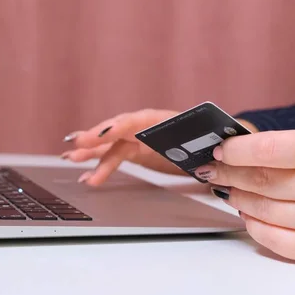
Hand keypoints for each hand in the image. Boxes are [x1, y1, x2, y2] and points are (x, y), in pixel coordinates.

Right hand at [62, 108, 259, 185]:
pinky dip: (100, 164)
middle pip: (121, 128)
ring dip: (91, 151)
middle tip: (76, 144)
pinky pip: (116, 155)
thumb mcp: (224, 142)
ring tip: (70, 158)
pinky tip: (85, 174)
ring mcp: (144, 137)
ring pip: (113, 143)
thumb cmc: (224, 140)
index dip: (123, 126)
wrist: (222, 145)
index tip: (106, 133)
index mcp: (171, 120)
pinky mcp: (139, 149)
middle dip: (98, 136)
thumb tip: (223, 148)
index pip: (143, 120)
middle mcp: (153, 125)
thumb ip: (219, 144)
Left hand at [194, 130, 294, 267]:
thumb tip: (242, 151)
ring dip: (238, 198)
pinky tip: (248, 213)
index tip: (220, 151)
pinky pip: (272, 239)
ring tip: (228, 188)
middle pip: (261, 181)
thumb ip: (294, 148)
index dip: (237, 150)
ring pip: (261, 209)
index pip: (271, 149)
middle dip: (228, 174)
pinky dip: (253, 224)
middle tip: (213, 170)